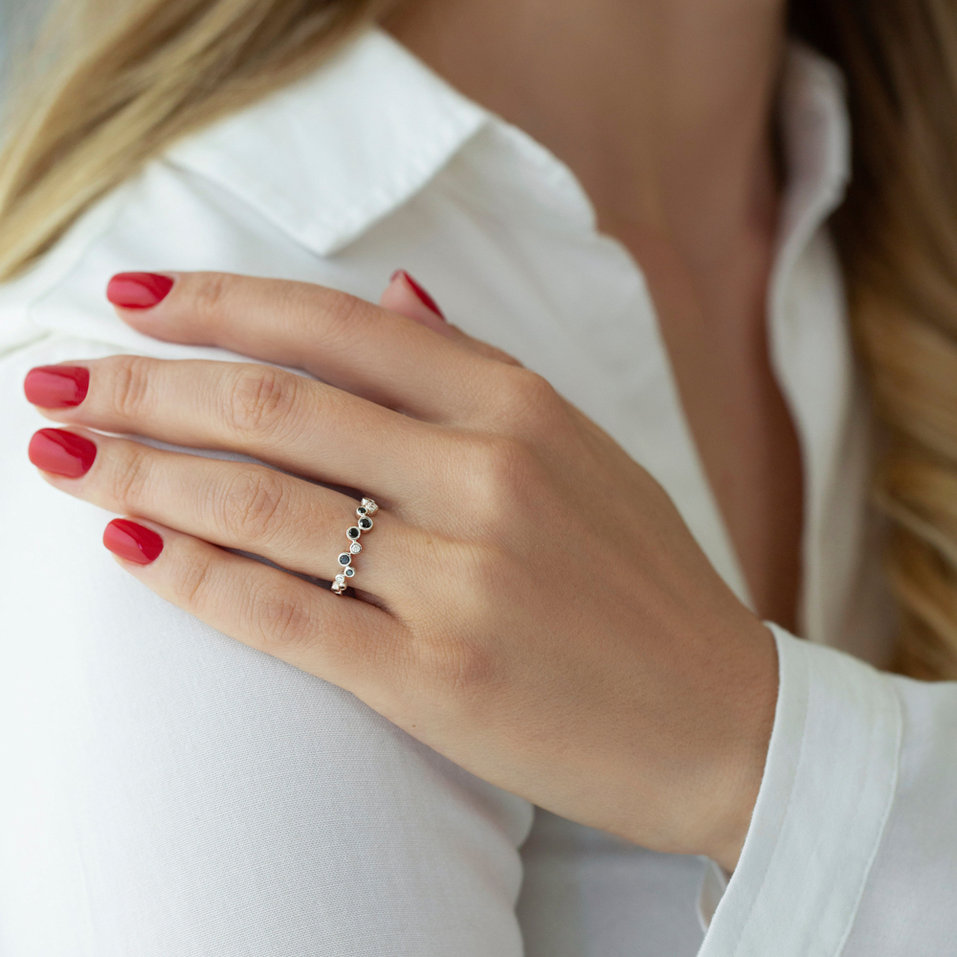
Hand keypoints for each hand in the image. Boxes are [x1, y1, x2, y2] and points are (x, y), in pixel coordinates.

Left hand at [22, 269, 777, 870]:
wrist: (716, 714)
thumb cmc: (643, 579)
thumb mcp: (580, 447)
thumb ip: (479, 370)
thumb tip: (392, 293)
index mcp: (520, 409)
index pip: (336, 328)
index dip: (221, 304)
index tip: (137, 297)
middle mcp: (486, 477)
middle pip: (276, 407)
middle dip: (148, 385)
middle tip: (59, 377)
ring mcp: (460, 579)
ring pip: (261, 503)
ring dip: (141, 469)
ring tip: (61, 450)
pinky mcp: (436, 679)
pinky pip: (281, 613)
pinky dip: (191, 573)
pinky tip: (127, 542)